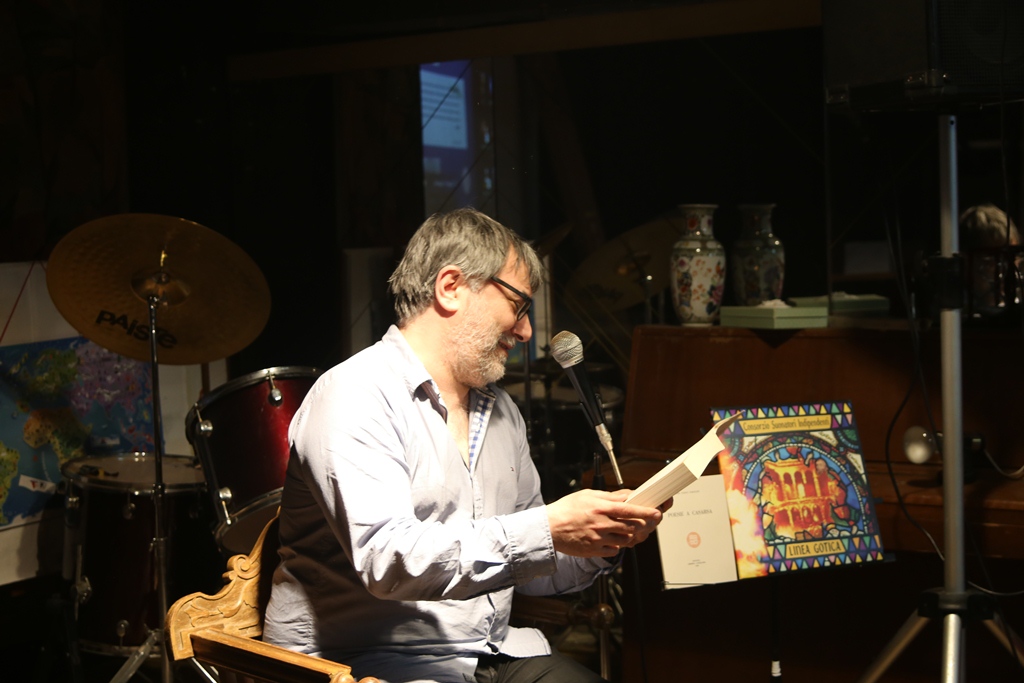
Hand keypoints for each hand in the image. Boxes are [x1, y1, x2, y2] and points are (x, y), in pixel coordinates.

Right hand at [545, 489, 664, 557]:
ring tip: (623, 529)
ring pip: (625, 539)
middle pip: (632, 526)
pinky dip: (616, 545)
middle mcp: (601, 524)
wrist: (549, 528)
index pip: (630, 509)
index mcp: (601, 507)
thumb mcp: (588, 495)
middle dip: (643, 525)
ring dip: (629, 535)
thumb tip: (627, 495)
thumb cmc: (566, 510)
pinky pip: (614, 550)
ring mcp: (599, 539)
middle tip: (646, 522)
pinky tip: (610, 538)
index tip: (657, 512)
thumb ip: (609, 496)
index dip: (646, 511)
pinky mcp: (594, 550)